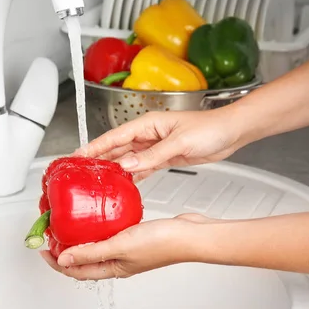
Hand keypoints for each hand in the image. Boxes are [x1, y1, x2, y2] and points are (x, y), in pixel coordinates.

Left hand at [40, 213, 222, 280]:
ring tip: (68, 222)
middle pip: (83, 258)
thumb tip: (63, 258)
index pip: (76, 270)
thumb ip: (91, 251)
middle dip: (64, 248)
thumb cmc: (163, 244)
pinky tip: (97, 213)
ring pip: (95, 244)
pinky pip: (109, 231)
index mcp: (113, 269)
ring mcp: (126, 248)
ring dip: (79, 235)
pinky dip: (98, 224)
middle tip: (51, 234)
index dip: (56, 262)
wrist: (189, 234)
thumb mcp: (119, 246)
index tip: (42, 249)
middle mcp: (117, 261)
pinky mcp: (134, 235)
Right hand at [74, 108, 245, 180]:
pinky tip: (124, 184)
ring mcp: (155, 147)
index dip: (94, 147)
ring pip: (128, 159)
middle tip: (81, 172)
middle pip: (116, 148)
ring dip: (114, 169)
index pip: (113, 137)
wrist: (231, 132)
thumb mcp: (179, 143)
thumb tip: (128, 165)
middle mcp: (148, 135)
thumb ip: (152, 156)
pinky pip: (142, 167)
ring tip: (97, 181)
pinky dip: (132, 176)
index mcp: (147, 125)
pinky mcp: (164, 157)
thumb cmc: (210, 128)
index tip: (78, 156)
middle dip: (98, 159)